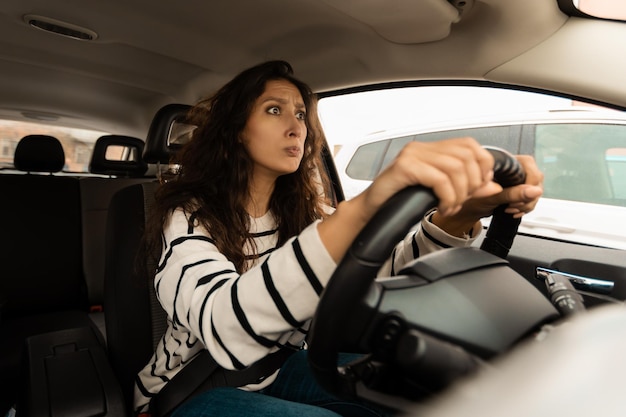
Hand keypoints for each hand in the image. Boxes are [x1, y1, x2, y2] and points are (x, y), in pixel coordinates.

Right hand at [360, 137, 495, 219]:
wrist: (371, 210)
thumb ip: (466, 187)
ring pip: (455, 168)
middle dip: (472, 183)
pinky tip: (442, 208)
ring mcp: (412, 155)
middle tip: (462, 201)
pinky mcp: (405, 167)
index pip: (469, 144)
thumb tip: (492, 186)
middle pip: (466, 156)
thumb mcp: (438, 193)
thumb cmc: (399, 201)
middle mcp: (422, 147)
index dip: (483, 164)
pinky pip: (439, 179)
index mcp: (430, 149)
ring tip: (451, 207)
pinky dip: (448, 197)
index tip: (480, 185)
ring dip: (459, 194)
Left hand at [454, 154, 543, 220]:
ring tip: (510, 209)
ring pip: (535, 190)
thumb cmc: (471, 198)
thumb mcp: (492, 196)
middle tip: (513, 205)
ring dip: (526, 204)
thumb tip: (535, 191)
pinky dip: (524, 207)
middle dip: (527, 197)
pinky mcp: (518, 189)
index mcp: (505, 163)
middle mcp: (513, 168)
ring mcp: (517, 179)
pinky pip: (531, 197)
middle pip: (535, 180)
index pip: (530, 167)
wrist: (466, 209)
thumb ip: (513, 193)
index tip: (520, 196)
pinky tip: (513, 210)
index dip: (528, 183)